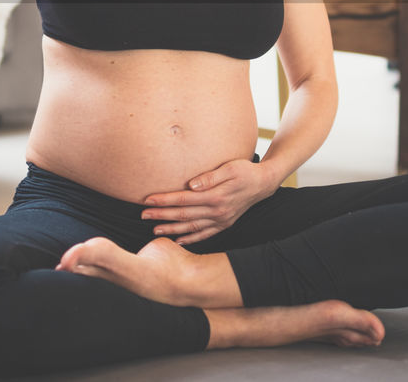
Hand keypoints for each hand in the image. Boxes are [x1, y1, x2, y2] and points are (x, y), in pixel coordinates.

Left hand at [140, 158, 277, 244]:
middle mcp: (217, 212)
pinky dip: (191, 239)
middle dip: (162, 215)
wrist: (264, 183)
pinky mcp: (224, 224)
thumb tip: (191, 185)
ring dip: (172, 229)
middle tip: (143, 215)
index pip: (184, 199)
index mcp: (216, 196)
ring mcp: (221, 220)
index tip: (148, 200)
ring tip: (155, 230)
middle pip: (184, 215)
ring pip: (192, 227)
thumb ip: (210, 177)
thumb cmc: (245, 170)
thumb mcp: (230, 168)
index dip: (165, 200)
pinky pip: (205, 234)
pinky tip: (179, 241)